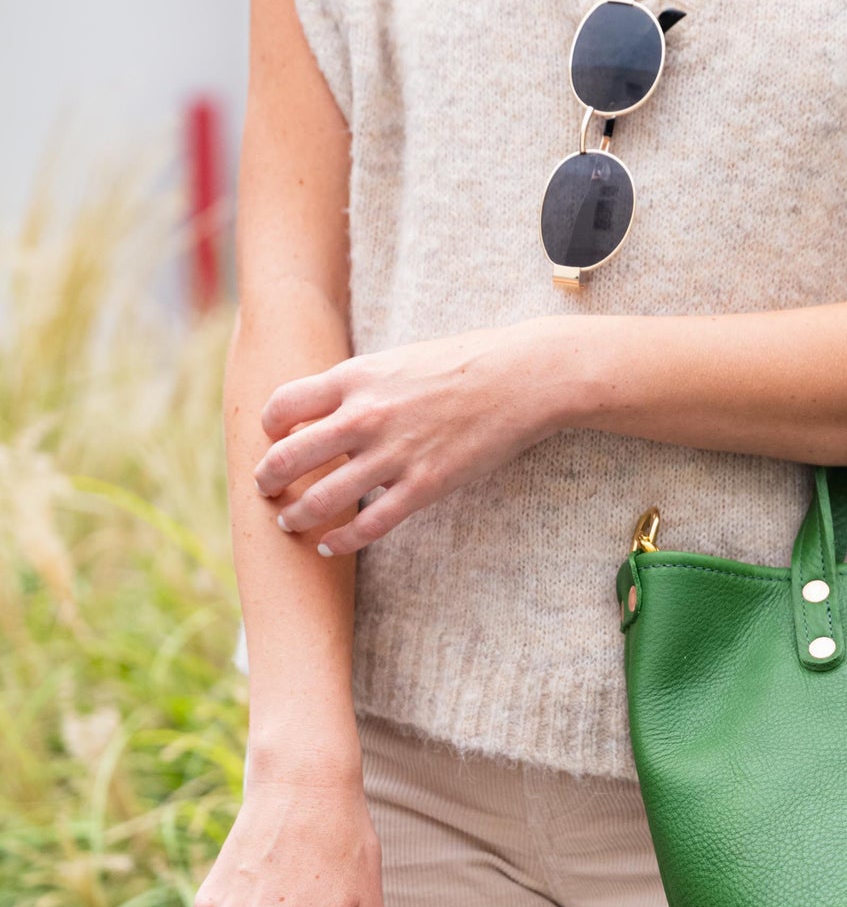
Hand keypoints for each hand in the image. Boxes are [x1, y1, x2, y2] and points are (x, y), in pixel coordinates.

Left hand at [252, 319, 572, 555]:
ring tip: (288, 523)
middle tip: (265, 490)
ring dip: (296, 516)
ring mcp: (393, 454)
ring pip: (321, 499)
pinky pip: (369, 525)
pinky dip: (342, 541)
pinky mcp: (423, 485)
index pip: (282, 405)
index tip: (273, 440)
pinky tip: (331, 546)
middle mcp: (364, 416)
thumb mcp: (400, 359)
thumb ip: (363, 384)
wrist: (521, 378)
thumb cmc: (466, 363)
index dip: (269, 428)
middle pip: (288, 457)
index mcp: (355, 378)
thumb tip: (337, 405)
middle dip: (267, 480)